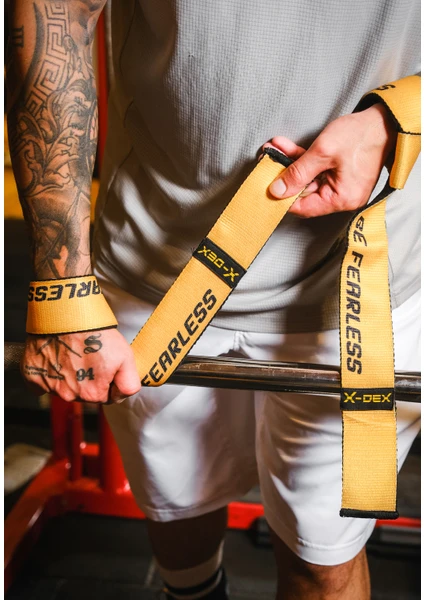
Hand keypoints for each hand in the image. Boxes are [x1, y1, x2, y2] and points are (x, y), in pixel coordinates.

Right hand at [21, 328, 140, 403]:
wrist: (67, 315)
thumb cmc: (95, 333)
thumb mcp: (126, 356)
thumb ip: (129, 383)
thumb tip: (123, 395)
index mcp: (93, 394)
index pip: (105, 396)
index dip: (109, 379)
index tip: (105, 363)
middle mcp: (69, 395)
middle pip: (83, 392)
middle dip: (88, 377)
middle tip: (89, 355)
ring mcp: (49, 386)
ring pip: (63, 385)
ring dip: (68, 373)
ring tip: (73, 352)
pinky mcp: (33, 374)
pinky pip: (41, 379)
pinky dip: (48, 370)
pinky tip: (55, 356)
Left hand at [266, 104, 396, 216]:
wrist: (383, 120)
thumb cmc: (360, 135)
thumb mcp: (323, 152)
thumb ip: (298, 173)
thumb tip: (277, 190)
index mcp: (341, 199)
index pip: (303, 208)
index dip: (282, 197)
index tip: (265, 186)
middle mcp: (342, 198)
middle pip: (303, 192)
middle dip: (284, 174)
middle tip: (267, 159)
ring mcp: (340, 186)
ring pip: (307, 179)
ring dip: (290, 163)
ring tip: (273, 149)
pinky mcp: (338, 175)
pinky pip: (315, 171)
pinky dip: (301, 160)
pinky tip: (285, 148)